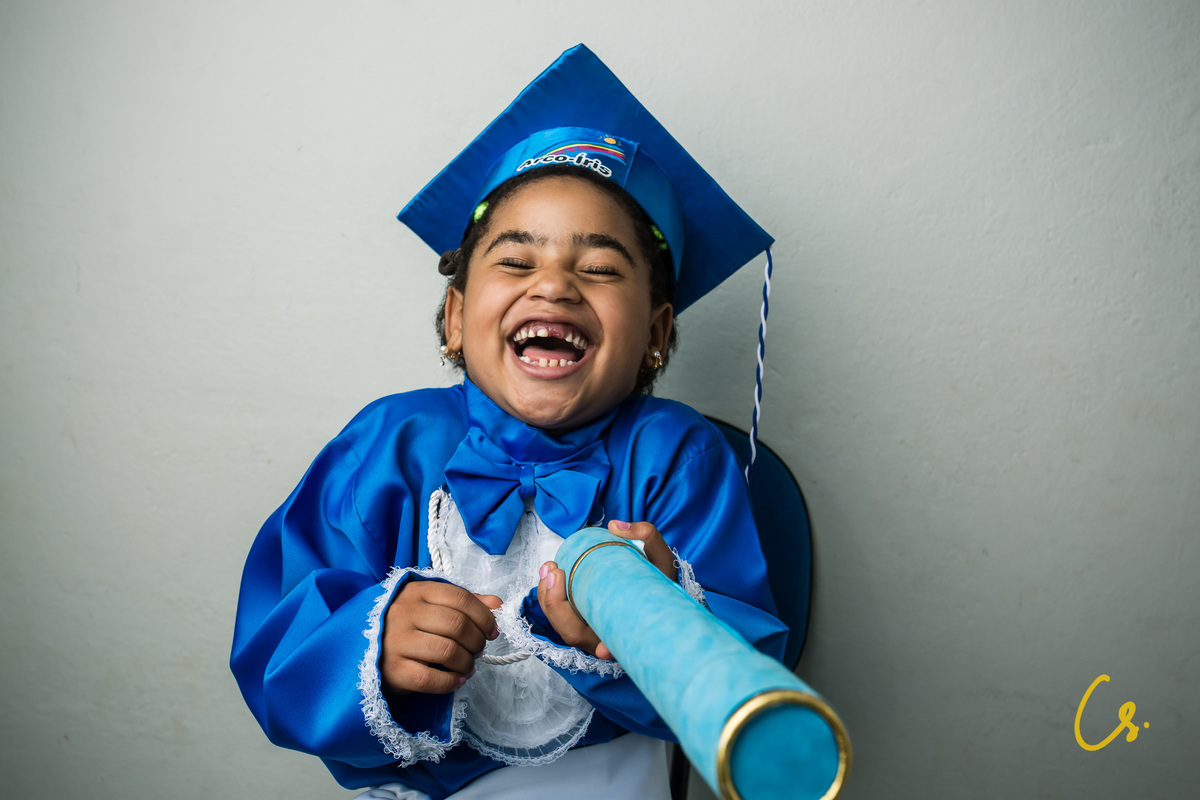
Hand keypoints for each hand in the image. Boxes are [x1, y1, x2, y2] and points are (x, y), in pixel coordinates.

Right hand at [381, 581, 502, 694]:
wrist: (362, 647)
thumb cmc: (406, 624)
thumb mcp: (431, 605)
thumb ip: (464, 603)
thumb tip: (497, 603)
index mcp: (417, 591)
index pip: (460, 598)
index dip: (484, 616)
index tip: (492, 632)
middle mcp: (405, 613)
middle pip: (457, 625)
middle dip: (477, 641)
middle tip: (479, 651)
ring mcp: (396, 642)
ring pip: (448, 652)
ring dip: (467, 663)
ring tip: (468, 666)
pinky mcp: (393, 670)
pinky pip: (431, 679)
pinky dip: (451, 682)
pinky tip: (457, 681)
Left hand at [536, 520, 676, 660]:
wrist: (655, 588)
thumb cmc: (659, 580)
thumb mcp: (661, 559)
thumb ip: (646, 536)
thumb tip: (614, 527)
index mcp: (629, 633)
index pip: (613, 649)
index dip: (605, 648)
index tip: (604, 650)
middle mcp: (606, 637)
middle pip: (574, 634)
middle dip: (556, 605)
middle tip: (555, 571)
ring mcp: (590, 630)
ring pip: (562, 623)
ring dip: (548, 597)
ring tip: (549, 567)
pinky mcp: (580, 617)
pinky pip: (560, 612)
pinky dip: (550, 594)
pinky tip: (549, 571)